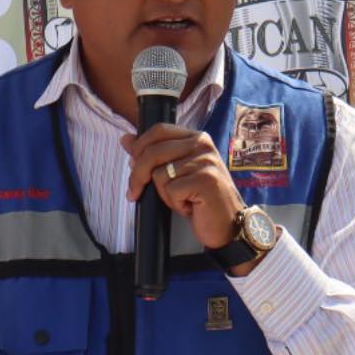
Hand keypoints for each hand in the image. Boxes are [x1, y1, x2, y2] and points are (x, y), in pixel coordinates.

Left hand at [122, 124, 243, 252]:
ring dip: (164, 194)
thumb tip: (125, 139)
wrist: (229, 224)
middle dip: (138, 176)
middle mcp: (203, 145)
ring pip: (160, 174)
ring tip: (182, 199)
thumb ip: (153, 154)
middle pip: (154, 151)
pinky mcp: (205, 180)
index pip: (159, 130)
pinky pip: (171, 191)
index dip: (139, 146)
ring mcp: (206, 162)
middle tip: (134, 193)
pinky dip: (175, 203)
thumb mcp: (177, 172)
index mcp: (197, 137)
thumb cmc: (202, 199)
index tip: (131, 165)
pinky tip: (190, 206)